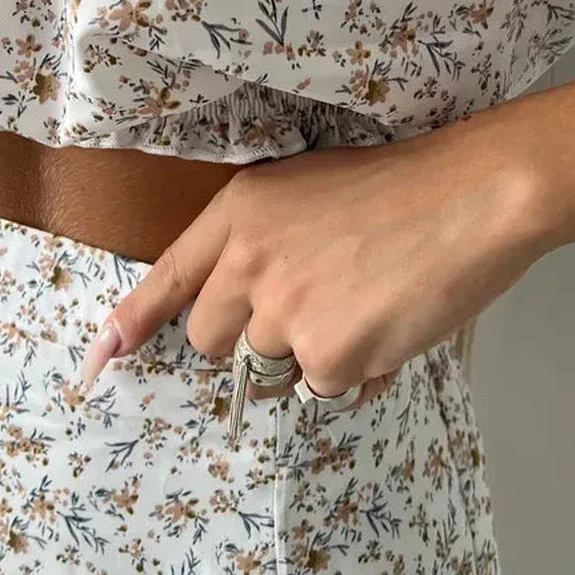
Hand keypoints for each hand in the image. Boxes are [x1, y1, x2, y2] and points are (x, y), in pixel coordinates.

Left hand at [76, 113, 541, 405]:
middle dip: (251, 339)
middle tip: (314, 307)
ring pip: (272, 369)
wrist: (474, 196)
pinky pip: (325, 389)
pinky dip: (356, 372)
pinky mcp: (326, 355)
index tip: (99, 359)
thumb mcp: (312, 190)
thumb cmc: (406, 185)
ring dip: (310, 355)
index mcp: (242, 209)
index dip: (130, 322)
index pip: (169, 275)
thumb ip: (266, 242)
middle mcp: (248, 261)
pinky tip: (393, 326)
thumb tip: (247, 313)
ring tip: (367, 305)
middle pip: (211, 340)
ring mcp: (284, 313)